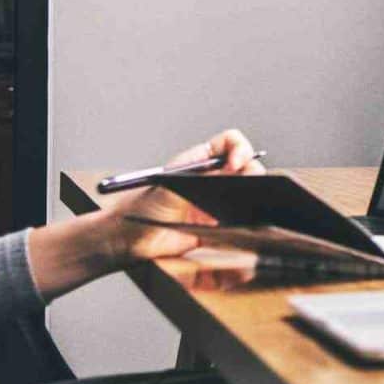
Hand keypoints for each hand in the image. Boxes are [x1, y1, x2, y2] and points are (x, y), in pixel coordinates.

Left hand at [104, 129, 266, 263]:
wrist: (131, 239)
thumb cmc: (142, 206)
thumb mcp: (168, 182)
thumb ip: (197, 175)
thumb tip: (228, 170)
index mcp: (201, 160)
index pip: (231, 143)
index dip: (240, 149)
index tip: (236, 164)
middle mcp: (214, 178)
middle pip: (248, 166)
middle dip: (252, 173)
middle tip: (245, 187)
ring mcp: (219, 201)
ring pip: (250, 192)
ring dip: (252, 196)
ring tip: (239, 206)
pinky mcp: (220, 225)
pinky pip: (243, 219)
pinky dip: (248, 220)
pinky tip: (238, 223)